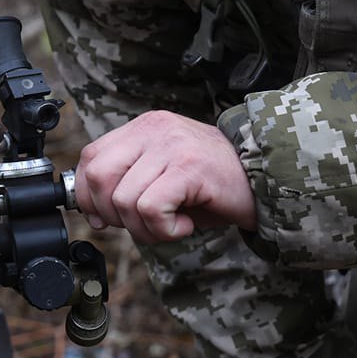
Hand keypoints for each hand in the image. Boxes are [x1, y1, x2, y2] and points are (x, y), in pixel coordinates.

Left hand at [72, 110, 254, 242]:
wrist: (267, 183)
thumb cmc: (215, 186)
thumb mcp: (162, 177)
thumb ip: (127, 184)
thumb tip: (91, 213)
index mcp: (144, 127)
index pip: (89, 158)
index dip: (89, 195)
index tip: (106, 217)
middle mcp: (154, 129)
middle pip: (99, 177)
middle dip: (113, 215)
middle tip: (145, 223)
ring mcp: (171, 145)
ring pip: (124, 199)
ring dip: (145, 228)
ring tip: (174, 224)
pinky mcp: (188, 167)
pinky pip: (150, 208)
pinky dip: (164, 230)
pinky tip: (186, 224)